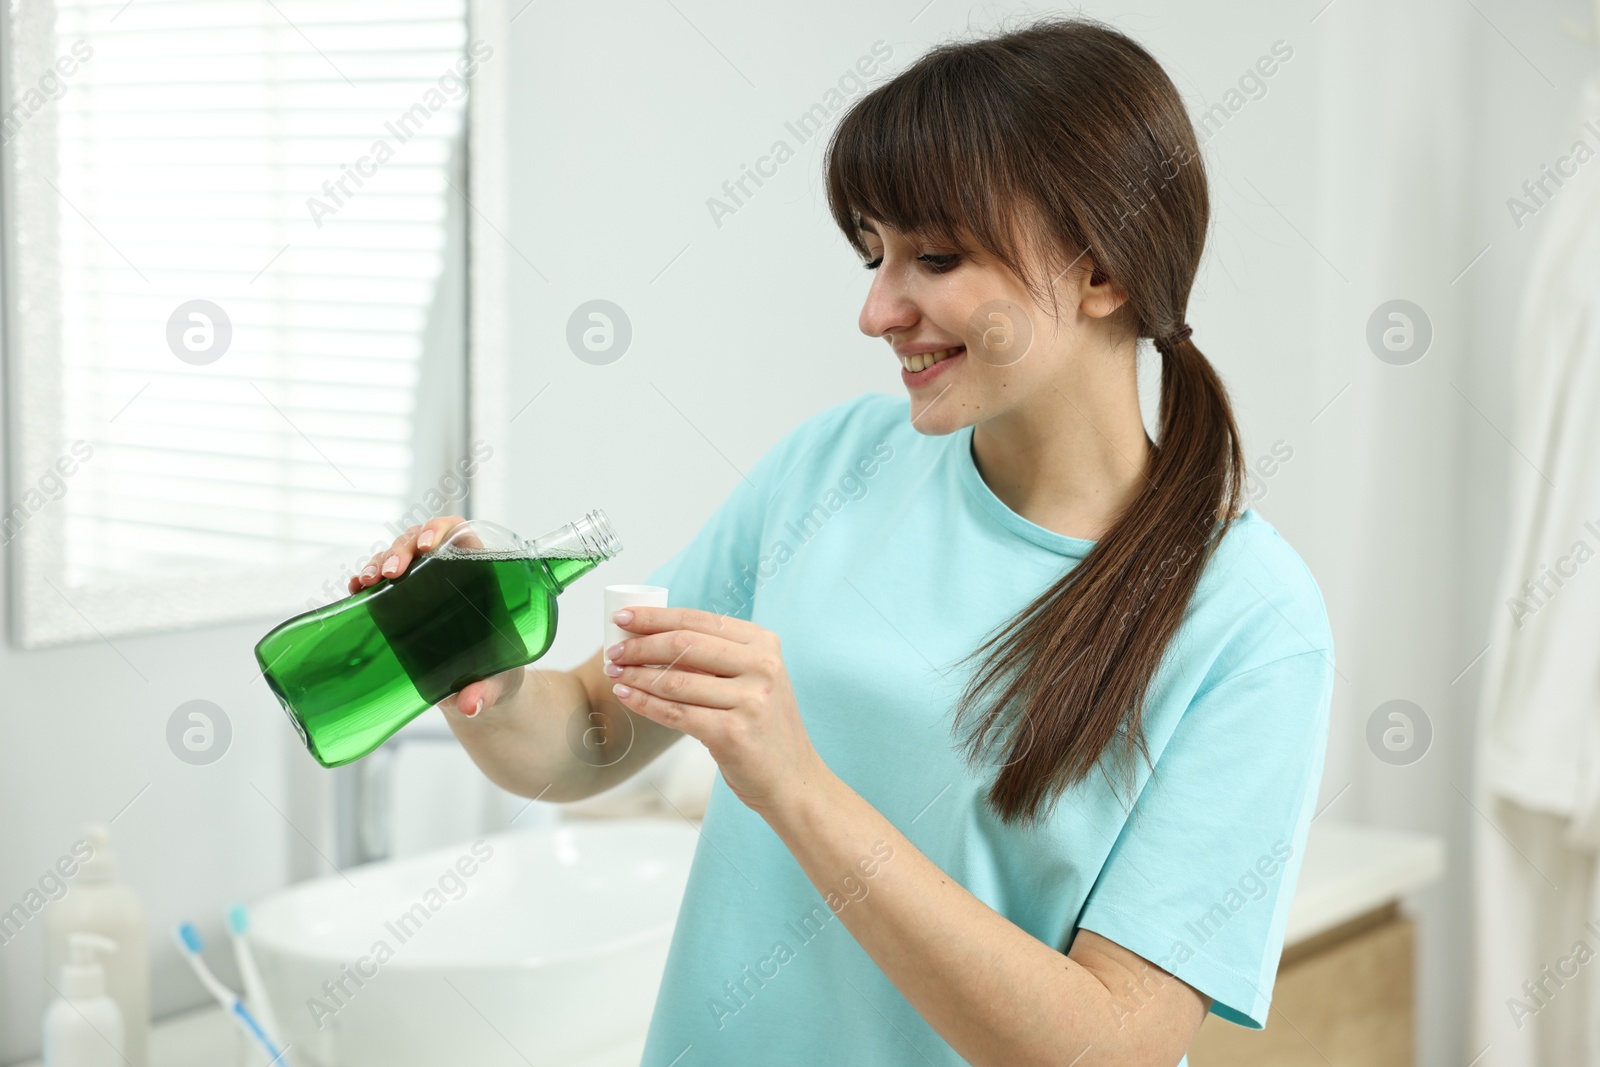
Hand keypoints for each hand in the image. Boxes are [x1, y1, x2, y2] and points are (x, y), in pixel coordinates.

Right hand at [348, 513, 521, 720]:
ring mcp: (425, 588)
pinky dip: (366, 580)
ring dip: (379, 561)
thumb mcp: (501, 683)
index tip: (429, 547)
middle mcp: (451, 576)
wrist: (484, 694)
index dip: (443, 530)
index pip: (462, 535)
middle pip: (423, 541)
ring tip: (367, 581)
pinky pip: (382, 582)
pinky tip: (355, 589)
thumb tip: (471, 704)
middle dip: (402, 548)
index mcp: (483, 579)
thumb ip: (489, 691)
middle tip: (390, 572)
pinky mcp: (404, 606)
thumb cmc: (501, 676)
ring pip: (399, 555)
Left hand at [604, 607, 828, 816]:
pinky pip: (675, 714)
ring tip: (615, 675)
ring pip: (675, 681)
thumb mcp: (753, 679)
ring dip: (636, 676)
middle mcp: (761, 666)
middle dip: (640, 646)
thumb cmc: (762, 726)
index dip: (655, 617)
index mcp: (763, 644)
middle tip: (613, 652)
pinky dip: (644, 704)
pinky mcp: (733, 732)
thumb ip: (717, 657)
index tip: (623, 618)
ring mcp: (750, 699)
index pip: (699, 619)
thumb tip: (652, 637)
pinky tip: (626, 696)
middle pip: (684, 644)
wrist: (791, 777)